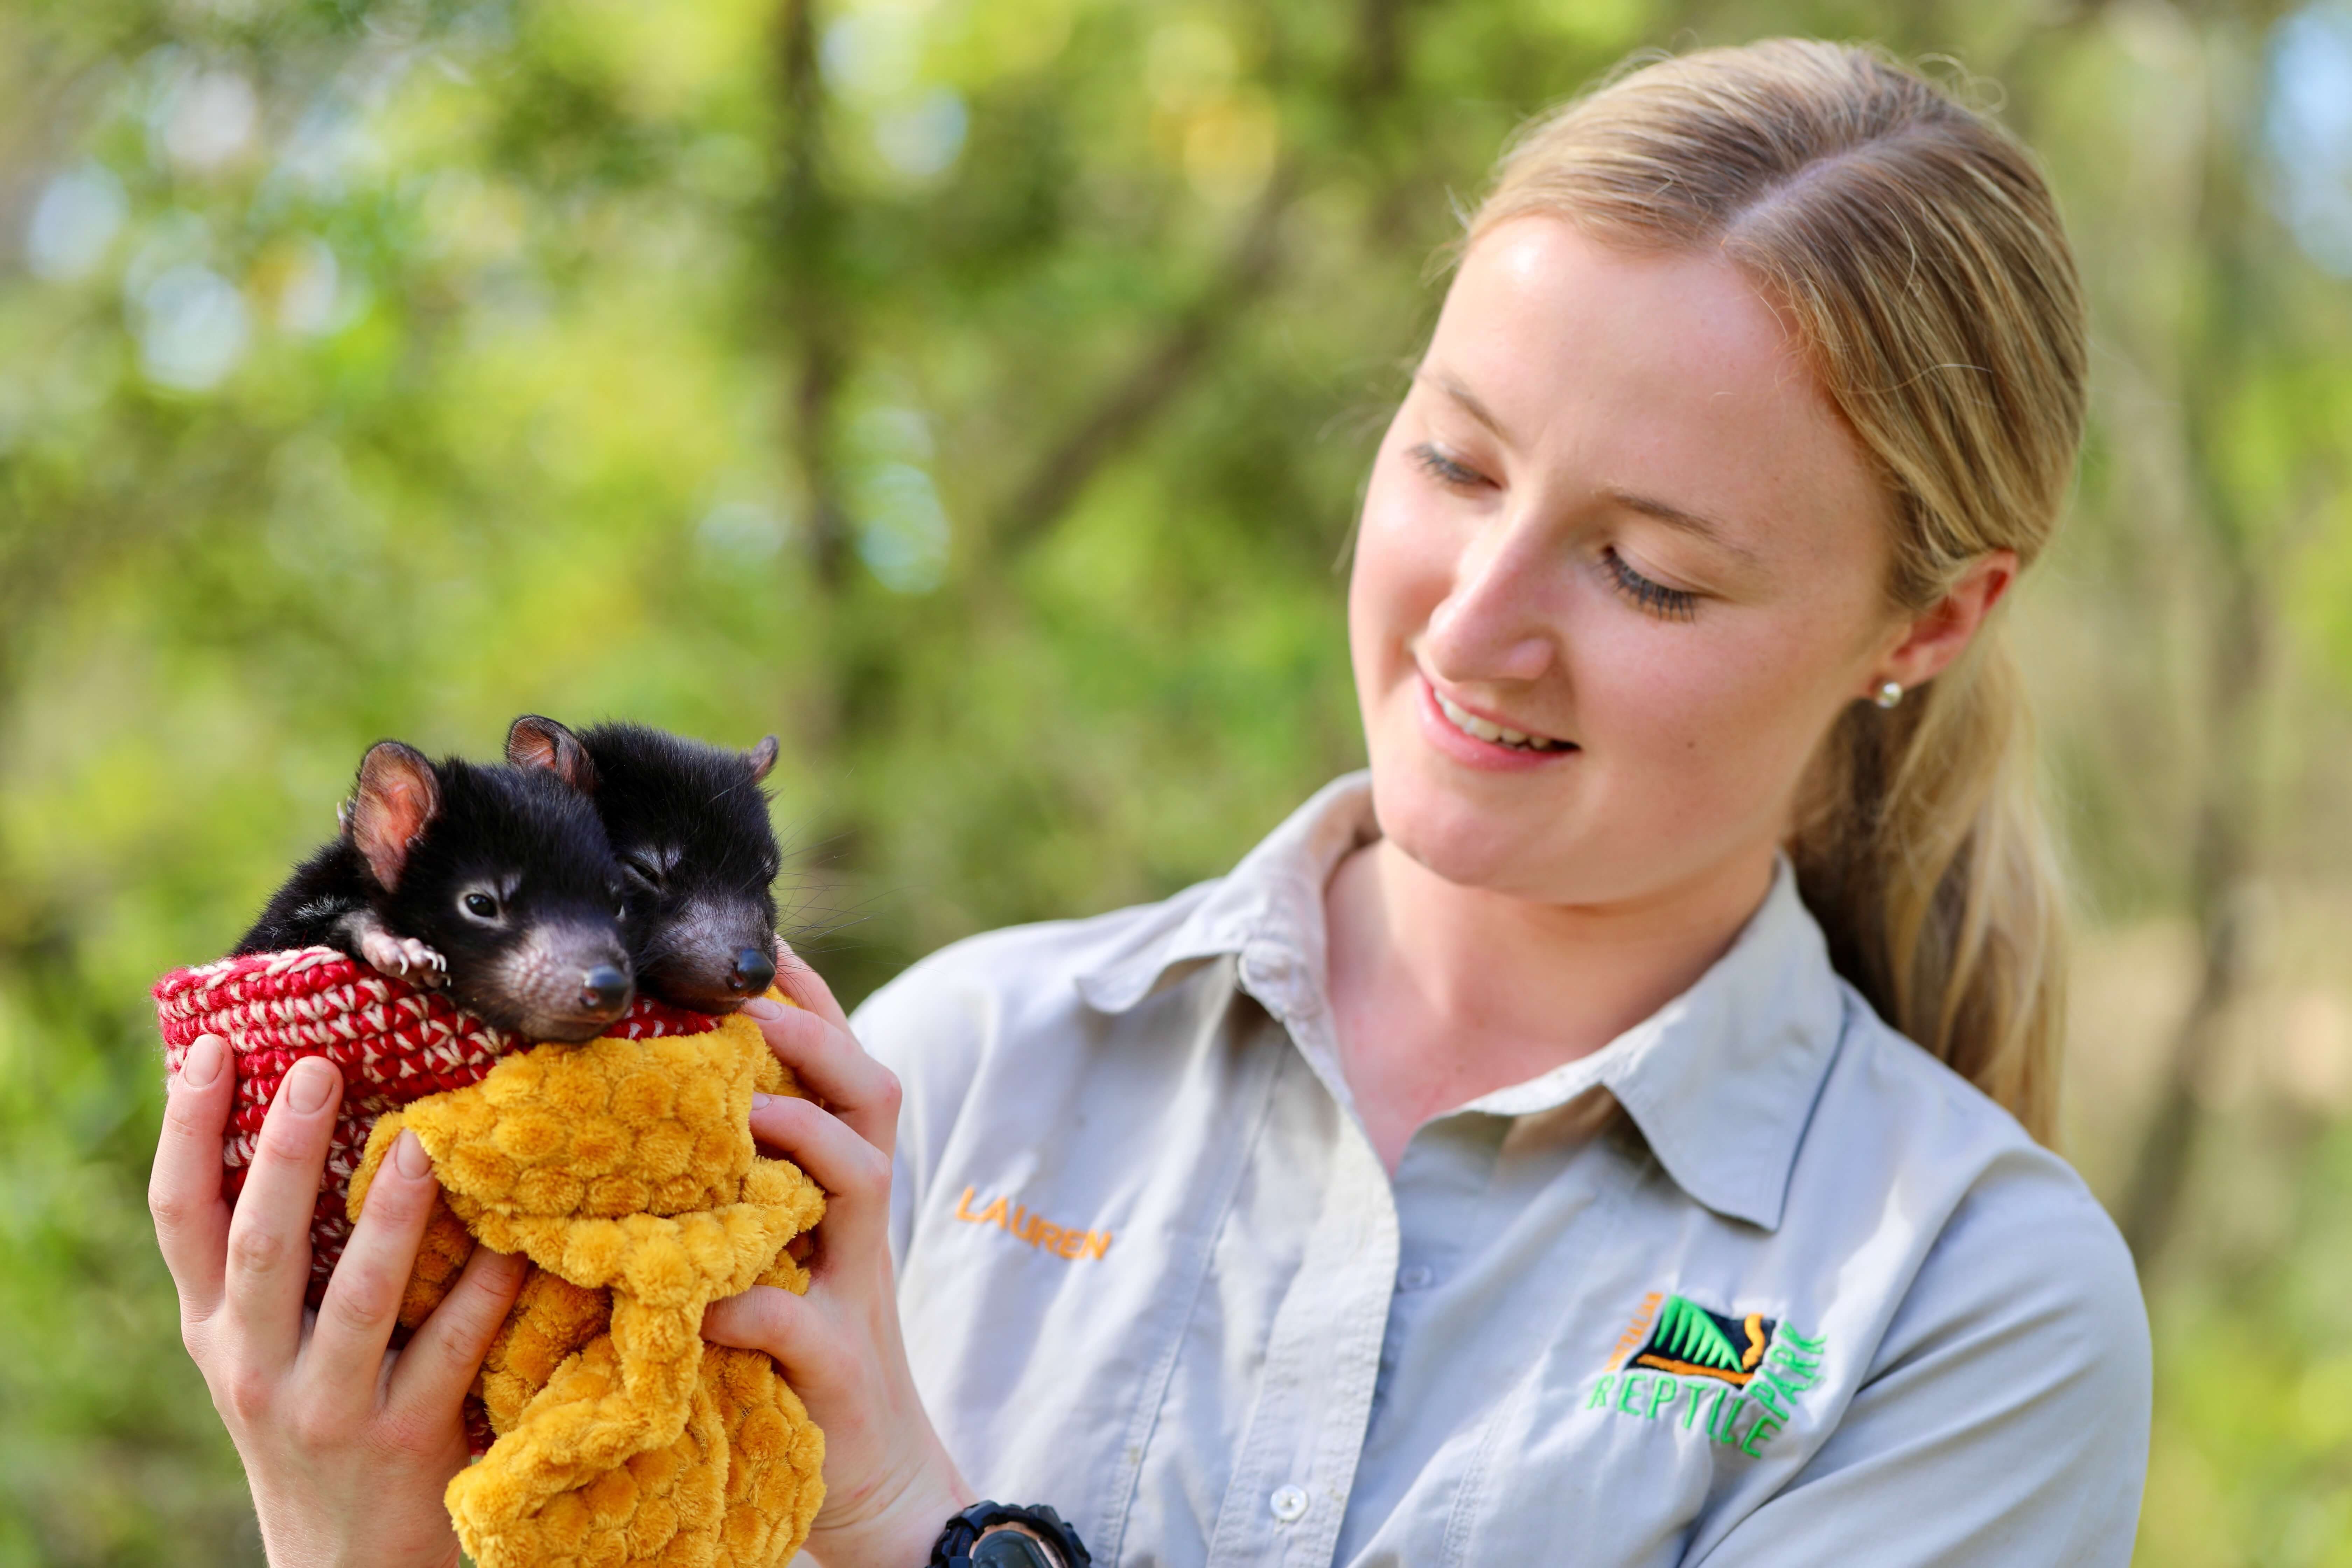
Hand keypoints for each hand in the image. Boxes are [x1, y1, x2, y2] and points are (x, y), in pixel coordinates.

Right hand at [148, 1035, 526, 1567]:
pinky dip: (488, 1284)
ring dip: (394, 1214)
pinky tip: (521, 1231)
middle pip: (259, 1240)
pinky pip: (455, 1343)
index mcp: (214, 1328)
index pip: (178, 1217)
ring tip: (426, 1142)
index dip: (184, 1130)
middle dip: (282, 1151)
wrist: (338, 1560)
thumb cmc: (313, 1416)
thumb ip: (276, 1258)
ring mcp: (327, 1405)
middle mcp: (253, 1364)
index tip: (210, 1049)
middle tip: (315, 1066)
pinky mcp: (404, 1438)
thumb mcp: (266, 1344)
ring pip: (360, 1292)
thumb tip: (304, 1117)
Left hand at [700, 942, 974, 1567]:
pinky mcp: (839, 1364)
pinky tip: (710, 1302)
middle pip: (873, 1096)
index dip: (808, 1002)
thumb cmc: (795, 1365)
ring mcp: (857, 1288)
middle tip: (754, 1003)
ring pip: (860, 1179)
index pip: (839, 1071)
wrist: (874, 1488)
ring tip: (747, 1111)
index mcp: (835, 1193)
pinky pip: (800, 1320)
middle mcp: (857, 1223)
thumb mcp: (763, 1265)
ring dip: (805, 1135)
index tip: (760, 939)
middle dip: (819, 1039)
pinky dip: (755, 1307)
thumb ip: (726, 1202)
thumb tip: (634, 1126)